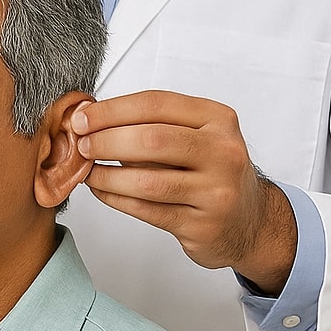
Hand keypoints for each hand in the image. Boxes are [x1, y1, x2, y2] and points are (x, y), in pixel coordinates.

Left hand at [70, 91, 296, 293]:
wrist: (249, 222)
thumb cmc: (213, 173)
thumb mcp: (196, 137)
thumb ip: (153, 126)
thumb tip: (93, 120)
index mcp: (219, 119)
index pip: (157, 104)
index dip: (113, 109)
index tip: (83, 117)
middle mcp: (223, 152)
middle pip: (151, 139)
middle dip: (106, 140)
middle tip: (81, 144)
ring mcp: (216, 192)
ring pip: (147, 180)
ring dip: (107, 175)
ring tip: (87, 171)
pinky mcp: (202, 225)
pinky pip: (147, 210)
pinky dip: (116, 199)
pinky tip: (102, 191)